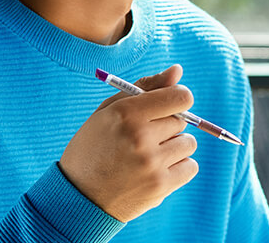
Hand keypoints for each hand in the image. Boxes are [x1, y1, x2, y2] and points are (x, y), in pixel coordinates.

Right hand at [59, 65, 198, 221]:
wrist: (78, 197)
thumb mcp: (110, 111)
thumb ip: (146, 87)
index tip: (171, 104)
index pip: (180, 97)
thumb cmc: (94, 147)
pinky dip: (179, 168)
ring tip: (150, 155)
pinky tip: (157, 170)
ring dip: (175, 147)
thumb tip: (178, 70)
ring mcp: (151, 164)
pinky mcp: (160, 187)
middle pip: (182, 121)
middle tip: (145, 137)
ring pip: (188, 143)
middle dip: (168, 125)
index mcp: (127, 113)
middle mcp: (140, 137)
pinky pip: (191, 167)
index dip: (179, 98)